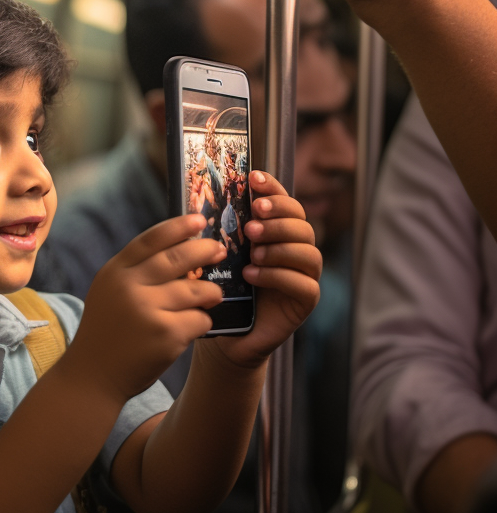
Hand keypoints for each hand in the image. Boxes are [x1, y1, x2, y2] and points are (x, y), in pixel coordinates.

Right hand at [71, 215, 225, 401]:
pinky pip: (200, 319)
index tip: (198, 220)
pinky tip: (196, 325)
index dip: (177, 227)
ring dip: (210, 292)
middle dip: (204, 251)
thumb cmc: (107, 332)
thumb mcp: (109, 292)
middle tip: (219, 251)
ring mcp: (148, 310)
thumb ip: (136, 272)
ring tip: (213, 295)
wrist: (93, 375)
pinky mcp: (166, 335)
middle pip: (178, 258)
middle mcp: (130, 287)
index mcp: (115, 272)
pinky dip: (203, 321)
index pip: (151, 240)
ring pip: (196, 290)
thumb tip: (180, 249)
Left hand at [207, 171, 319, 369]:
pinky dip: (278, 276)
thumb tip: (205, 198)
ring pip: (308, 252)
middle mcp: (295, 251)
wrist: (224, 334)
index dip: (273, 188)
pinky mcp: (305, 302)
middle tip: (253, 221)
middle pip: (302, 224)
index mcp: (277, 234)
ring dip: (279, 247)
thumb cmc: (221, 290)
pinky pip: (304, 284)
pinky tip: (252, 275)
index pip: (285, 204)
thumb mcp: (219, 255)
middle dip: (278, 218)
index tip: (253, 178)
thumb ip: (222, 230)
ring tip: (252, 251)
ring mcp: (304, 276)